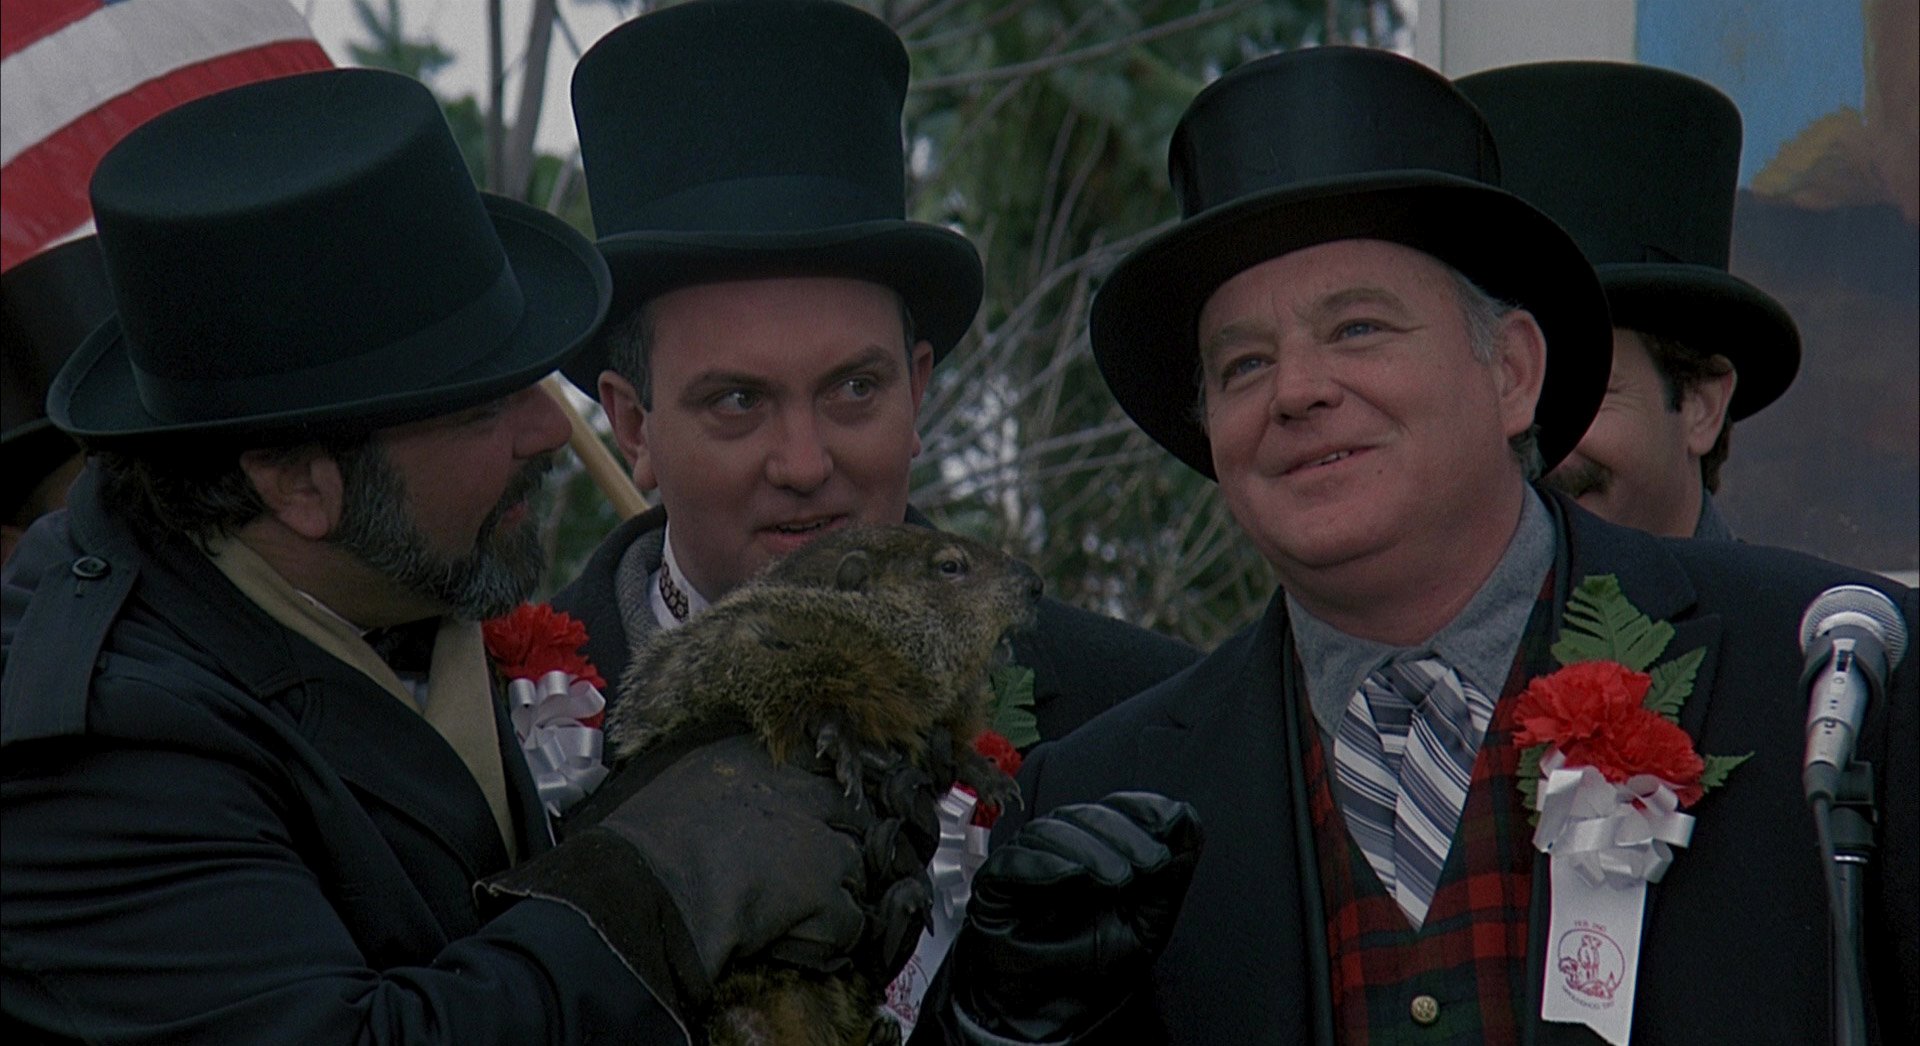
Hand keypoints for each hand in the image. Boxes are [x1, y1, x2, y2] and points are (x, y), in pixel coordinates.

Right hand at [479, 734, 937, 1019]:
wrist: (643, 888)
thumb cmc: (646, 838)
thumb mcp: (686, 775)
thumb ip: (727, 769)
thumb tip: (734, 782)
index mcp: (766, 758)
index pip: (826, 759)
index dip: (825, 791)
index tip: (821, 808)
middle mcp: (803, 790)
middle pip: (850, 811)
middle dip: (839, 837)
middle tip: (814, 864)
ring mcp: (821, 840)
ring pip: (859, 863)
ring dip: (841, 886)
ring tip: (811, 906)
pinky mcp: (825, 893)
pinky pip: (852, 920)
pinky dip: (835, 936)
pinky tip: (809, 940)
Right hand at [950, 792, 1201, 1041]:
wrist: (1046, 1011)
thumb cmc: (1092, 966)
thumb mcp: (1146, 924)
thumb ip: (1168, 877)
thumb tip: (1189, 823)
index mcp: (1095, 849)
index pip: (1115, 809)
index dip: (1141, 808)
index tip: (1170, 820)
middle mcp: (1059, 848)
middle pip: (1085, 816)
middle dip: (1124, 834)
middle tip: (1151, 863)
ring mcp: (1025, 862)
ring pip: (1052, 832)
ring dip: (1090, 850)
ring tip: (1118, 880)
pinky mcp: (994, 882)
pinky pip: (1015, 861)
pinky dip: (1046, 864)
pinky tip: (1073, 877)